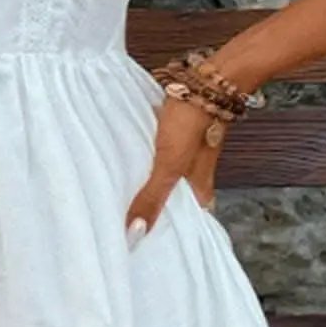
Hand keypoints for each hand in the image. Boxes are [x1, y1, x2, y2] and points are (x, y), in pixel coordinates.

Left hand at [124, 94, 226, 245]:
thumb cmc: (193, 123)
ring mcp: (186, 155)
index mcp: (199, 191)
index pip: (186, 223)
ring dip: (145, 186)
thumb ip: (152, 197)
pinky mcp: (175, 136)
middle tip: (124, 224)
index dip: (166, 234)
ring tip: (118, 198)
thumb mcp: (169, 165)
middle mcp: (195, 177)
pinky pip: (156, 155)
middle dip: (150, 210)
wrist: (207, 80)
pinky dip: (144, 162)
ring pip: (163, 178)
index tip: (142, 246)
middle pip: (172, 201)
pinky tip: (127, 163)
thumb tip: (136, 233)